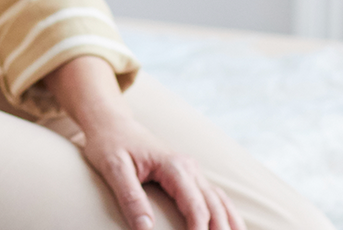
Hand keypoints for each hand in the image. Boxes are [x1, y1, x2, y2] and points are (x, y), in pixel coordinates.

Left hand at [77, 111, 243, 229]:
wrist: (112, 123)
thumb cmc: (110, 144)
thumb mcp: (114, 169)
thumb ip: (130, 197)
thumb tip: (145, 229)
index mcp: (174, 166)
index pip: (195, 205)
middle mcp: (189, 167)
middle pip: (213, 205)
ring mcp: (191, 170)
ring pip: (219, 199)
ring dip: (230, 222)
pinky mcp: (188, 175)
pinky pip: (213, 195)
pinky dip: (225, 211)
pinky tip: (231, 225)